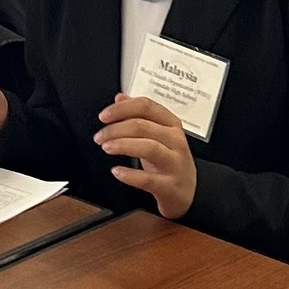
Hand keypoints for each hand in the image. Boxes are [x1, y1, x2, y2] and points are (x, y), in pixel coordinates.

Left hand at [93, 93, 196, 218]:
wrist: (187, 191)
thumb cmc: (170, 161)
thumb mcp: (157, 134)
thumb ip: (139, 115)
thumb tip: (121, 98)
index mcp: (171, 124)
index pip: (146, 106)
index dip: (122, 108)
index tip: (104, 115)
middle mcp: (175, 141)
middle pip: (143, 126)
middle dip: (116, 129)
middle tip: (100, 136)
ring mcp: (175, 163)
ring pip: (148, 147)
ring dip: (123, 145)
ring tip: (106, 147)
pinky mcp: (170, 186)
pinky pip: (148, 179)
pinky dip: (130, 175)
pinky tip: (117, 172)